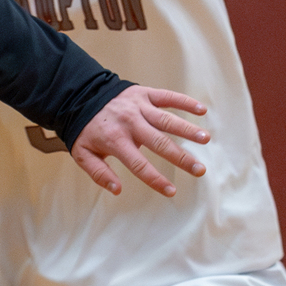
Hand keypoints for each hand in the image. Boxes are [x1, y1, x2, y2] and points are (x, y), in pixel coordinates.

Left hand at [69, 87, 209, 197]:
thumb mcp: (83, 154)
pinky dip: (185, 102)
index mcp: (115, 141)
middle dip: (182, 158)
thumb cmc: (85, 129)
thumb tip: (117, 190)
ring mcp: (139, 107)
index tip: (171, 191)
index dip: (156, 180)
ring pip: (167, 120)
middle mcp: (130, 123)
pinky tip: (202, 110)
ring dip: (188, 129)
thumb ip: (99, 173)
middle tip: (200, 170)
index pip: (140, 165)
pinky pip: (168, 97)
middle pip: (160, 143)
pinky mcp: (145, 93)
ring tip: (205, 139)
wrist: (80, 95)